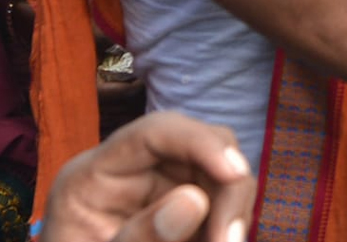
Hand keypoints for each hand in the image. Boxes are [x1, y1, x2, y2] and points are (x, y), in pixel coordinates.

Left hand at [41, 111, 255, 241]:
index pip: (153, 133)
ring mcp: (159, 190)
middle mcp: (132, 172)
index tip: (235, 174)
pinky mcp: (182, 210)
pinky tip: (225, 240)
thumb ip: (140, 235)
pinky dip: (231, 221)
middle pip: (199, 148)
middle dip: (227, 186)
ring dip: (235, 208)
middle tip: (231, 238)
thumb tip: (197, 200)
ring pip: (220, 173)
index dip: (199, 143)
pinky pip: (222, 202)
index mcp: (93, 176)